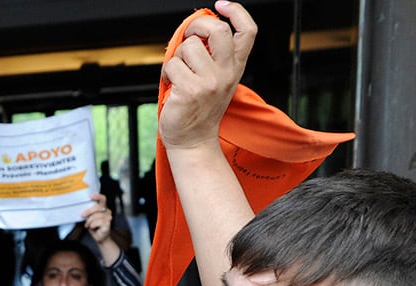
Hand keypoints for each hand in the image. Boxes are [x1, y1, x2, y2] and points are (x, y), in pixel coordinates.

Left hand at [81, 193, 113, 243]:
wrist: (99, 236)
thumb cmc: (94, 226)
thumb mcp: (90, 217)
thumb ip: (89, 212)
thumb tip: (83, 209)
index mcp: (103, 207)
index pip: (103, 199)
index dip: (98, 196)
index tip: (91, 196)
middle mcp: (107, 211)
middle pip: (98, 207)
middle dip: (89, 211)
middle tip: (83, 215)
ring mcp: (108, 218)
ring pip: (97, 215)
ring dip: (90, 221)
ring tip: (89, 225)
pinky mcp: (108, 224)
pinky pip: (98, 222)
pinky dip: (93, 225)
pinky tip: (93, 227)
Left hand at [158, 0, 255, 152]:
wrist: (193, 141)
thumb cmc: (199, 109)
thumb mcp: (216, 79)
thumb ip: (212, 55)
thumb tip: (196, 28)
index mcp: (236, 67)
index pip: (248, 31)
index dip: (237, 12)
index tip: (221, 5)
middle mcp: (227, 73)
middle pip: (217, 30)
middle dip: (197, 26)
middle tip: (189, 38)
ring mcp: (210, 82)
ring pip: (188, 47)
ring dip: (177, 56)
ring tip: (179, 74)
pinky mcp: (190, 90)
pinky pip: (172, 65)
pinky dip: (167, 73)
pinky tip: (172, 85)